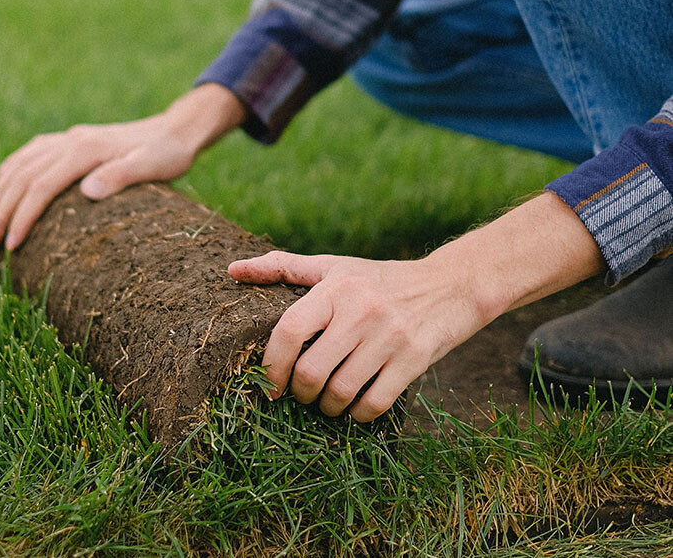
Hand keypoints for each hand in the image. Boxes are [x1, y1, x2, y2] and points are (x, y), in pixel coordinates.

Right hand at [0, 84, 244, 251]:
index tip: (10, 246)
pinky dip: (14, 166)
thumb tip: (87, 191)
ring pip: (22, 161)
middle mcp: (72, 140)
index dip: (22, 216)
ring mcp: (71, 138)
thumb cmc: (168, 155)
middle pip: (24, 175)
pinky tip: (4, 178)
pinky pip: (33, 151)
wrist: (176, 131)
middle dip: (3, 210)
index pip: (41, 185)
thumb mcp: (152, 167)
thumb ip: (121, 176)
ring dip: (1, 189)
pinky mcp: (74, 140)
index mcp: (85, 149)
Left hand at [228, 250, 484, 421]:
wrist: (449, 285)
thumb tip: (232, 270)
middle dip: (299, 393)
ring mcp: (389, 337)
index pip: (289, 330)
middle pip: (311, 371)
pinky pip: (375, 404)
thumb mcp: (333, 266)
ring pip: (341, 392)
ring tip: (326, 402)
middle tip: (300, 394)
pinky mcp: (413, 360)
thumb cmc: (379, 278)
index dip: (272, 364)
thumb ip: (282, 268)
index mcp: (335, 287)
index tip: (269, 383)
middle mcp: (360, 311)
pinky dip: (358, 414)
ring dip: (327, 407)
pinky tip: (355, 407)